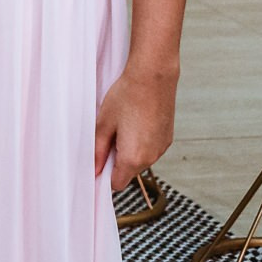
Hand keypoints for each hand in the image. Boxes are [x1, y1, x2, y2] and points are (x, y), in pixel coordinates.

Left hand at [95, 62, 177, 188]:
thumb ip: (98, 150)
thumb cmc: (126, 97)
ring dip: (129, 150)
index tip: (97, 162)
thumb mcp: (104, 124)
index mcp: (134, 158)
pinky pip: (150, 149)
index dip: (104, 175)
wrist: (153, 78)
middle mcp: (152, 158)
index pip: (117, 183)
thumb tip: (94, 170)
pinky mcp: (167, 139)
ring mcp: (162, 149)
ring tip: (122, 125)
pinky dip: (141, 142)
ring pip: (140, 160)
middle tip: (107, 135)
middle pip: (128, 171)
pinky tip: (135, 122)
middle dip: (116, 160)